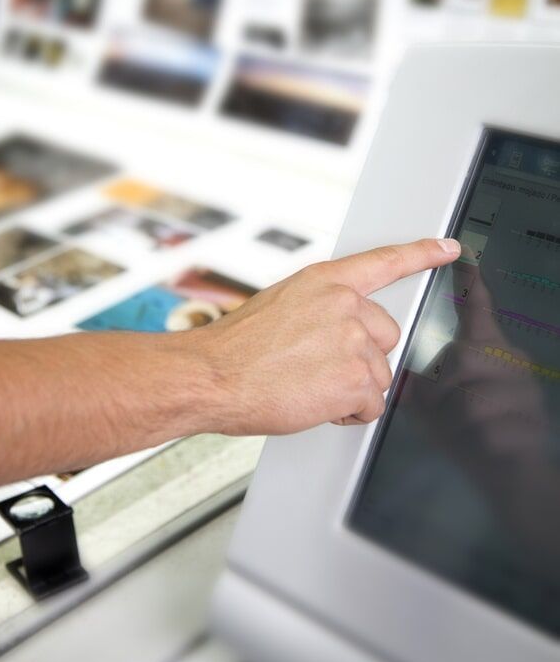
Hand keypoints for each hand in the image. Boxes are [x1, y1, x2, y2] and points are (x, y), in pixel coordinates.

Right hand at [192, 238, 460, 435]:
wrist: (213, 375)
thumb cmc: (235, 349)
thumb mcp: (279, 306)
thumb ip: (316, 309)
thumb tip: (332, 328)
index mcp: (325, 282)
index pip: (385, 262)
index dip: (422, 254)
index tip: (447, 249)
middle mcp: (344, 306)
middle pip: (386, 336)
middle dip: (361, 357)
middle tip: (319, 366)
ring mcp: (353, 342)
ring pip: (378, 375)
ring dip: (350, 388)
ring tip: (307, 385)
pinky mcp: (355, 379)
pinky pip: (372, 405)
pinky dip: (348, 412)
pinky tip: (315, 402)